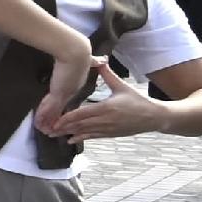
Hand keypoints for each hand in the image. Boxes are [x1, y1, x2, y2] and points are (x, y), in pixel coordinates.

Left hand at [38, 58, 165, 144]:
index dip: (67, 118)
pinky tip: (69, 140)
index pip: (82, 114)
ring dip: (68, 134)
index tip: (54, 119)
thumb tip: (100, 61)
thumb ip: (108, 75)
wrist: (154, 117)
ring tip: (53, 134)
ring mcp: (107, 129)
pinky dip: (80, 138)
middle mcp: (105, 120)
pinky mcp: (110, 134)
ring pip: (84, 132)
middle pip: (79, 125)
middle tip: (46, 128)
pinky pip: (92, 137)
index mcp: (106, 108)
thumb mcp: (122, 86)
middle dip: (62, 127)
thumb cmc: (138, 100)